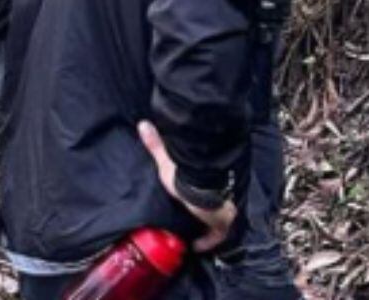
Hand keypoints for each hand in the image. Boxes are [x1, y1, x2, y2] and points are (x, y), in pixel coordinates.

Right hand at [138, 121, 236, 252]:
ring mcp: (225, 214)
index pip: (210, 187)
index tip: (201, 205)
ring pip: (217, 224)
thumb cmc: (189, 179)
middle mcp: (222, 196)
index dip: (205, 196)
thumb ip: (157, 146)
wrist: (204, 195)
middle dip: (207, 215)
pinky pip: (215, 237)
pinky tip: (196, 245)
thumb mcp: (168, 164)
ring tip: (194, 236)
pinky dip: (206, 241)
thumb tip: (143, 124)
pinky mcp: (221, 228)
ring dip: (207, 229)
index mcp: (212, 181)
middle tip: (195, 222)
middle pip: (217, 208)